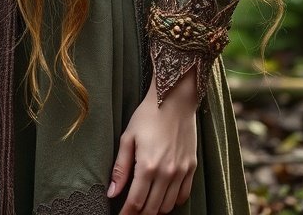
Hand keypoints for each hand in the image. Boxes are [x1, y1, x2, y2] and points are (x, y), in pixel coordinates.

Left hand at [107, 70, 197, 213]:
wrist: (174, 99)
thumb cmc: (148, 116)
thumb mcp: (128, 138)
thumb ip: (120, 168)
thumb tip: (111, 192)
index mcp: (147, 166)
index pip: (135, 203)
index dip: (126, 214)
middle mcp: (166, 173)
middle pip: (152, 209)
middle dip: (139, 214)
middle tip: (131, 212)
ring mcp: (181, 172)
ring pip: (168, 207)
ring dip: (155, 210)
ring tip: (145, 204)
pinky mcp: (191, 168)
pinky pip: (183, 196)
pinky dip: (172, 202)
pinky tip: (163, 196)